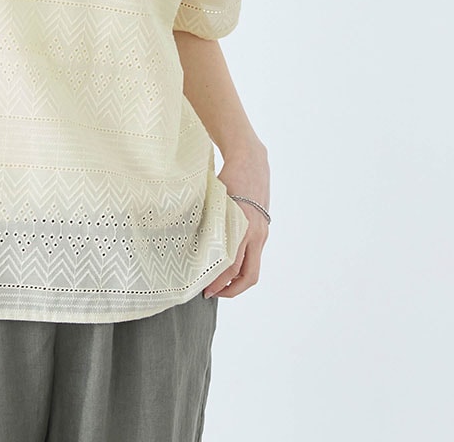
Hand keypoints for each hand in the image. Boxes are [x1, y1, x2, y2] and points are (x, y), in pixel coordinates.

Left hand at [202, 154, 269, 298]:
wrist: (250, 160)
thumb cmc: (228, 176)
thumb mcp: (215, 199)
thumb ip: (209, 221)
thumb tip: (190, 243)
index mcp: (243, 227)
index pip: (232, 266)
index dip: (218, 282)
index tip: (204, 289)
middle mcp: (256, 233)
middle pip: (248, 275)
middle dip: (231, 290)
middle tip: (211, 293)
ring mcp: (262, 232)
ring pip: (253, 268)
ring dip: (238, 280)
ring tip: (219, 284)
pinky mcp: (263, 229)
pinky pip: (255, 254)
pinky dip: (243, 265)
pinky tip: (228, 264)